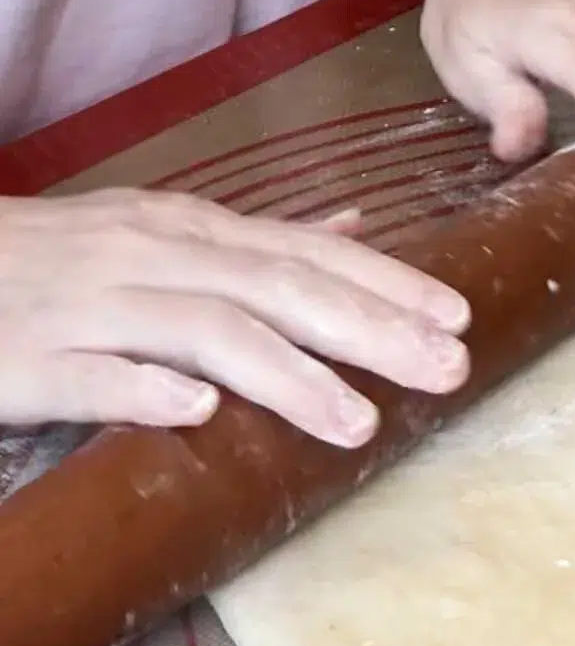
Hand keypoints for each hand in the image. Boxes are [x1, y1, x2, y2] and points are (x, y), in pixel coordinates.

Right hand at [0, 192, 470, 443]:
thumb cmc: (56, 261)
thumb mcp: (159, 231)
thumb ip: (255, 240)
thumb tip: (353, 225)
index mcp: (187, 232)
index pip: (304, 253)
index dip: (385, 282)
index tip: (459, 317)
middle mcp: (150, 258)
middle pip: (276, 288)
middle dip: (370, 329)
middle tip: (449, 370)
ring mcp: (89, 307)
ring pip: (201, 330)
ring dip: (286, 374)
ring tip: (356, 420)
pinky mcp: (28, 359)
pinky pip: (91, 374)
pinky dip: (146, 389)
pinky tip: (198, 414)